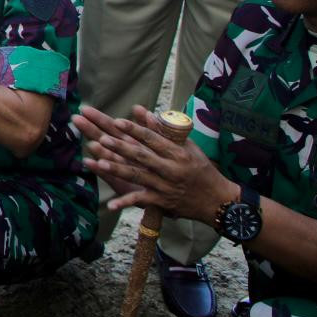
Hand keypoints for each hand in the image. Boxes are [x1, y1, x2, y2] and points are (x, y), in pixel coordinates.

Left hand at [72, 105, 234, 223]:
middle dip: (121, 147)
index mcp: (178, 153)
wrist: (218, 201)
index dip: (135, 130)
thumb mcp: (189, 147)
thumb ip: (165, 130)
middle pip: (142, 156)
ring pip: (138, 177)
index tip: (117, 121)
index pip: (153, 139)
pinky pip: (141, 201)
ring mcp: (165, 187)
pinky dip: (126, 203)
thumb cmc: (201, 169)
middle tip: (102, 138)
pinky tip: (109, 204)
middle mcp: (171, 169)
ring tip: (98, 163)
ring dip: (118, 170)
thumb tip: (143, 112)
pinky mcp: (162, 202)